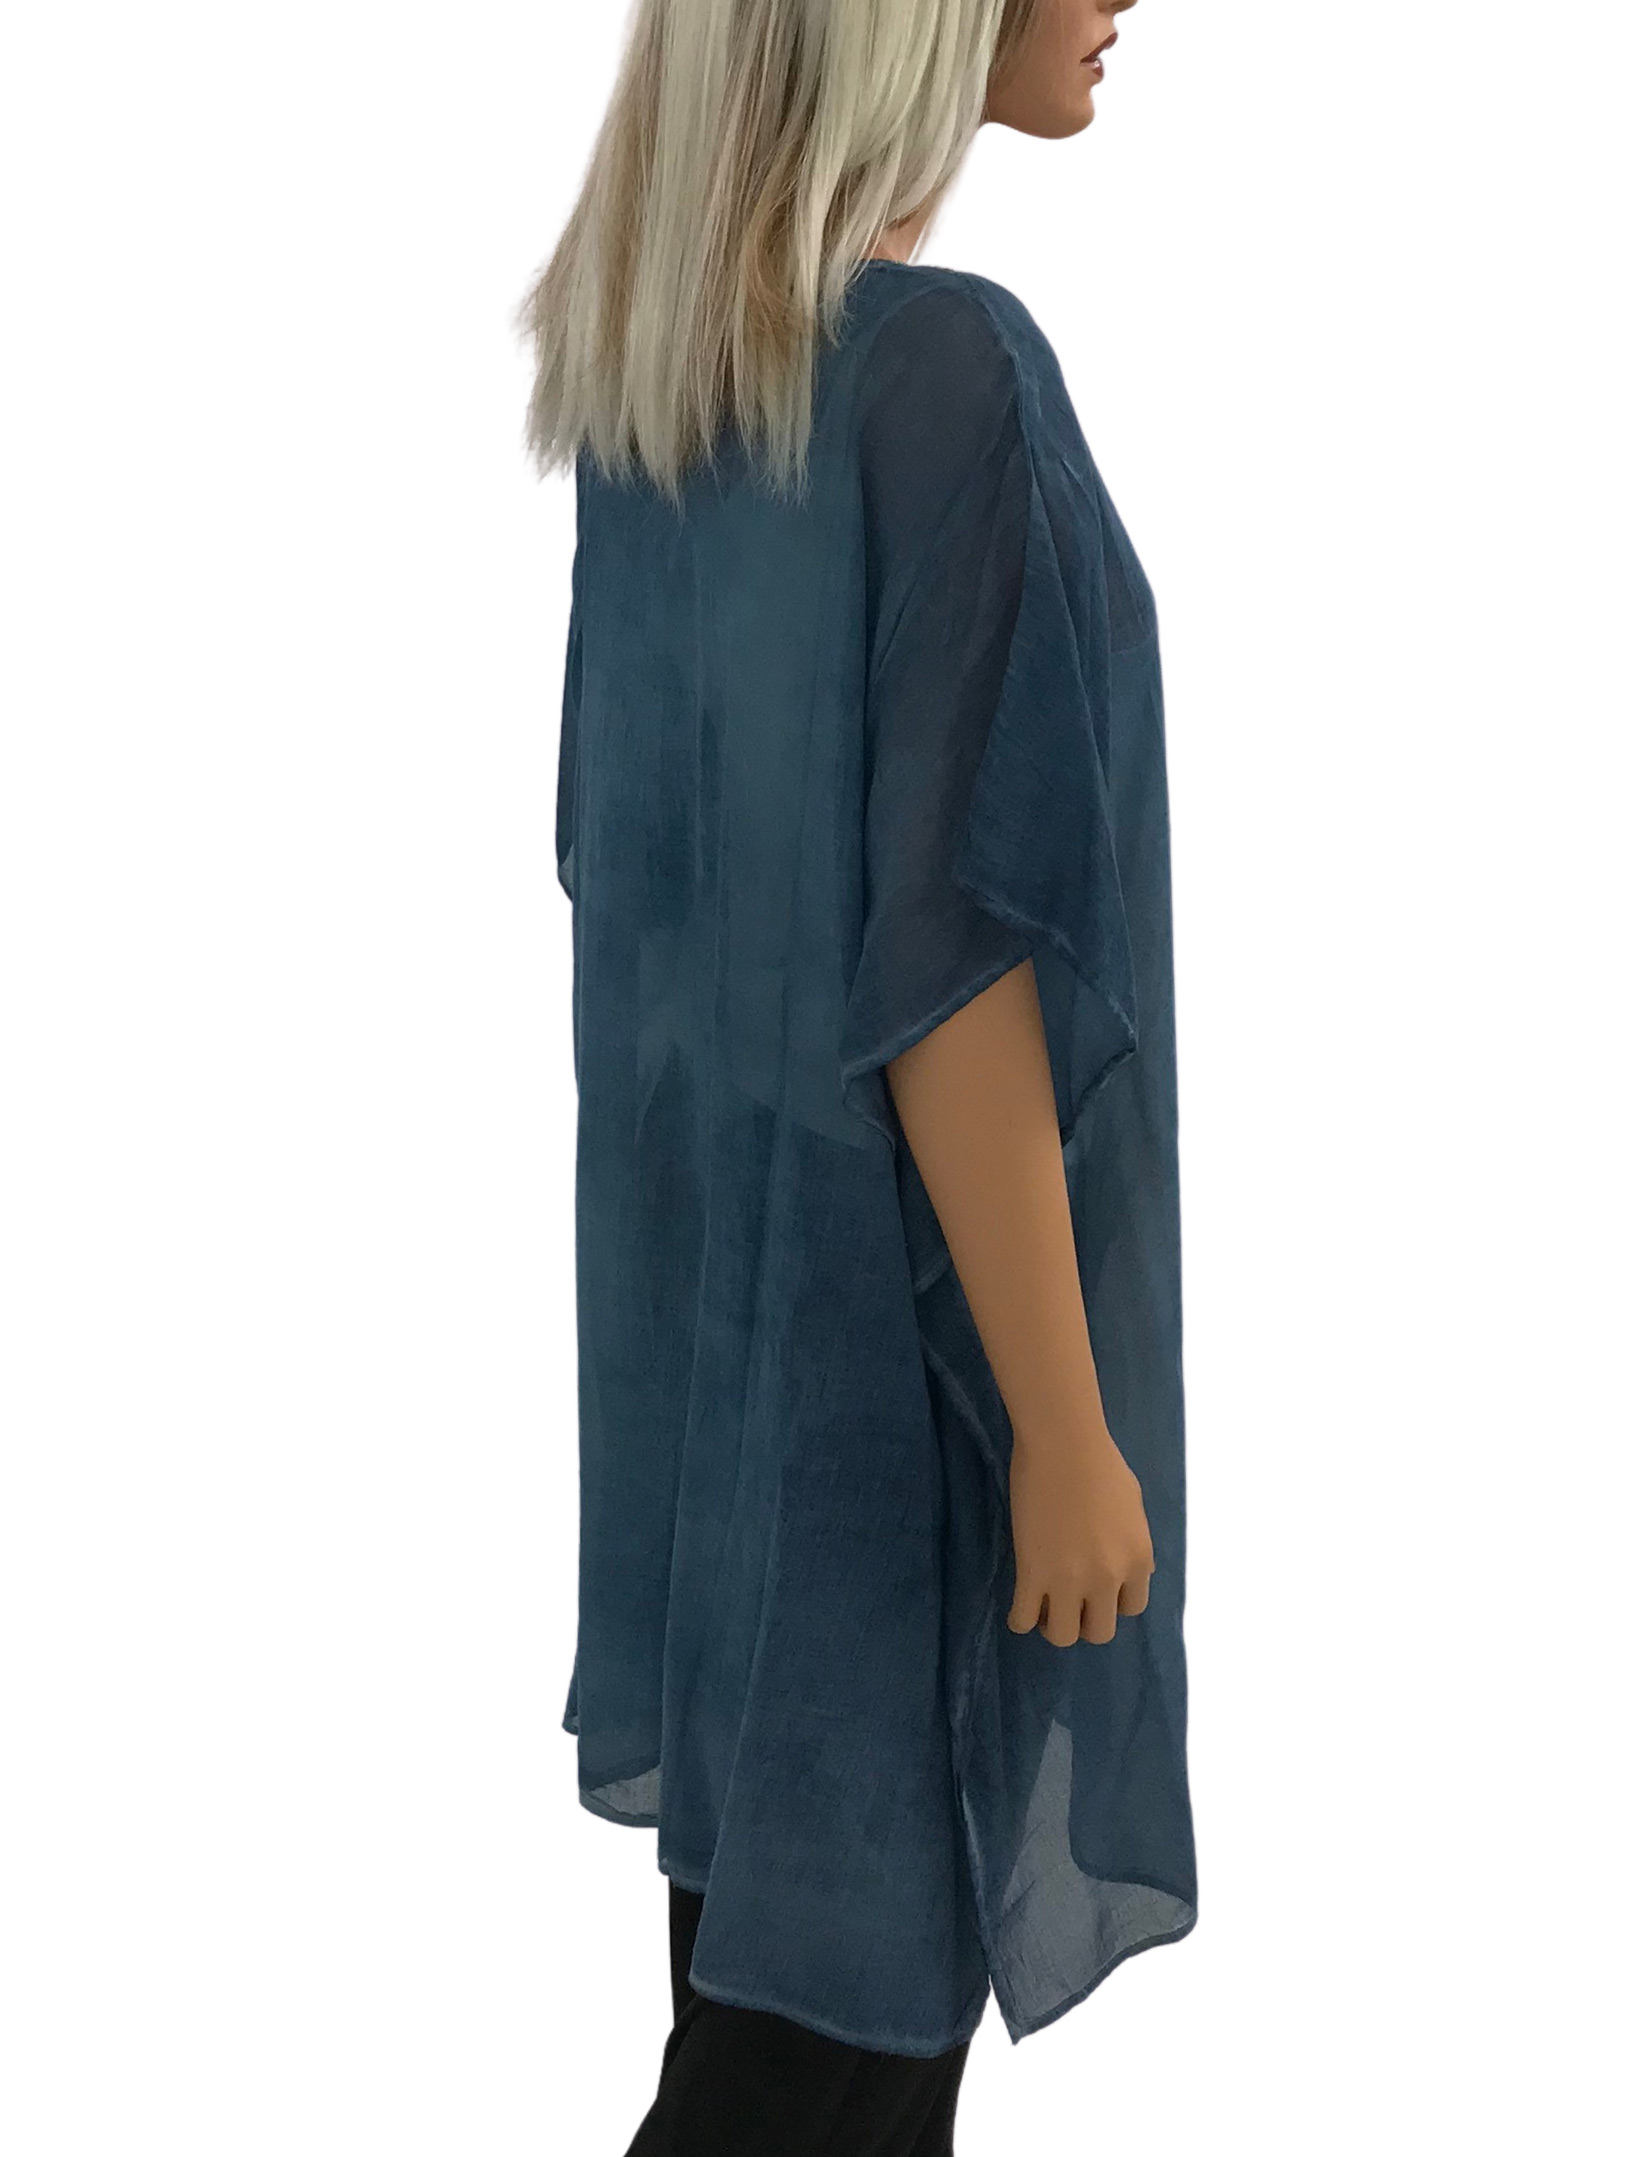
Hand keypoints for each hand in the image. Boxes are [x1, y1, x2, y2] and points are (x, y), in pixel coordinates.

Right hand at [1005, 1422, 1153, 1645]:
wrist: (1063, 1442)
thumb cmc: (1100, 1462)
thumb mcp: (1134, 1507)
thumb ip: (1134, 1545)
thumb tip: (1136, 1571)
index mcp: (1138, 1561)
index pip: (1131, 1609)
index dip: (1111, 1601)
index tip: (1095, 1590)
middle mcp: (1108, 1578)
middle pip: (1099, 1632)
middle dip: (1083, 1620)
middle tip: (1066, 1601)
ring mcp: (1069, 1580)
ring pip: (1062, 1636)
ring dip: (1053, 1625)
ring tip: (1042, 1606)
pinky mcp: (1032, 1573)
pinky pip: (1023, 1619)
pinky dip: (1020, 1619)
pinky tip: (1019, 1606)